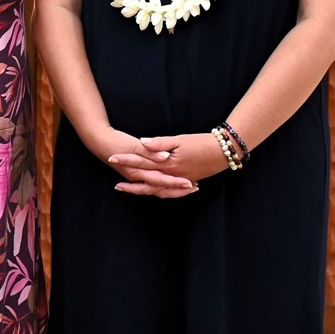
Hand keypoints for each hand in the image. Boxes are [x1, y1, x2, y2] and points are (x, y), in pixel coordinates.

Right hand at [86, 127, 197, 198]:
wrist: (99, 141)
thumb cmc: (116, 142)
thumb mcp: (134, 145)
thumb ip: (150, 151)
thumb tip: (165, 156)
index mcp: (138, 171)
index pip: (161, 180)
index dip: (176, 182)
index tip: (190, 183)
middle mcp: (138, 177)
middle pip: (161, 189)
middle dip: (178, 190)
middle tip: (195, 187)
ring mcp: (137, 176)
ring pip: (158, 188)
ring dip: (172, 188)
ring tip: (188, 187)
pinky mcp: (136, 173)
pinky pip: (153, 183)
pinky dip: (164, 184)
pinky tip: (172, 181)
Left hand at [114, 132, 229, 197]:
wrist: (222, 152)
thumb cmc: (201, 143)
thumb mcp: (179, 140)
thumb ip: (159, 143)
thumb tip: (142, 143)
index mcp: (167, 164)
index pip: (141, 162)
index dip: (126, 160)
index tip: (112, 158)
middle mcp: (170, 176)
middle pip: (146, 183)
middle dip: (131, 184)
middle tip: (116, 186)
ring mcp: (178, 182)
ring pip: (157, 191)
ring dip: (143, 191)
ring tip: (130, 191)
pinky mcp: (185, 182)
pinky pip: (168, 193)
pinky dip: (159, 193)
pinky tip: (154, 191)